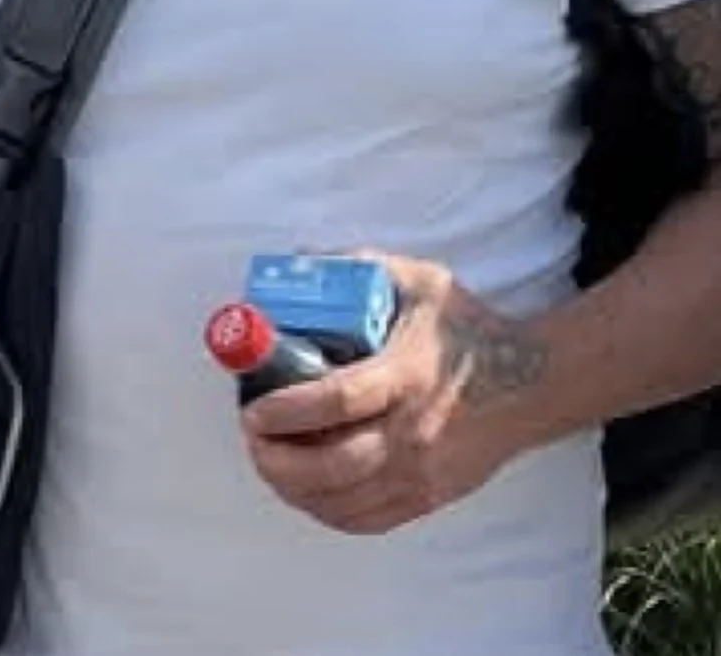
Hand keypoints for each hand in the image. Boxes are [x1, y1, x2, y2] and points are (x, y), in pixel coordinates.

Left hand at [241, 253, 544, 534]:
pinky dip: (325, 511)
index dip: (285, 409)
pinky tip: (305, 488)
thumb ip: (362, 267)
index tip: (252, 407)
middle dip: (277, 458)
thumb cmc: (467, 328)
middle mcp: (414, 431)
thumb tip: (300, 261)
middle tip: (251, 436)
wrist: (531, 384)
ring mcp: (422, 473)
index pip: (337, 400)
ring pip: (342, 501)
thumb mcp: (419, 281)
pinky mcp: (428, 497)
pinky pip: (365, 520)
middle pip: (332, 465)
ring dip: (292, 487)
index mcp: (407, 373)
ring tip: (268, 460)